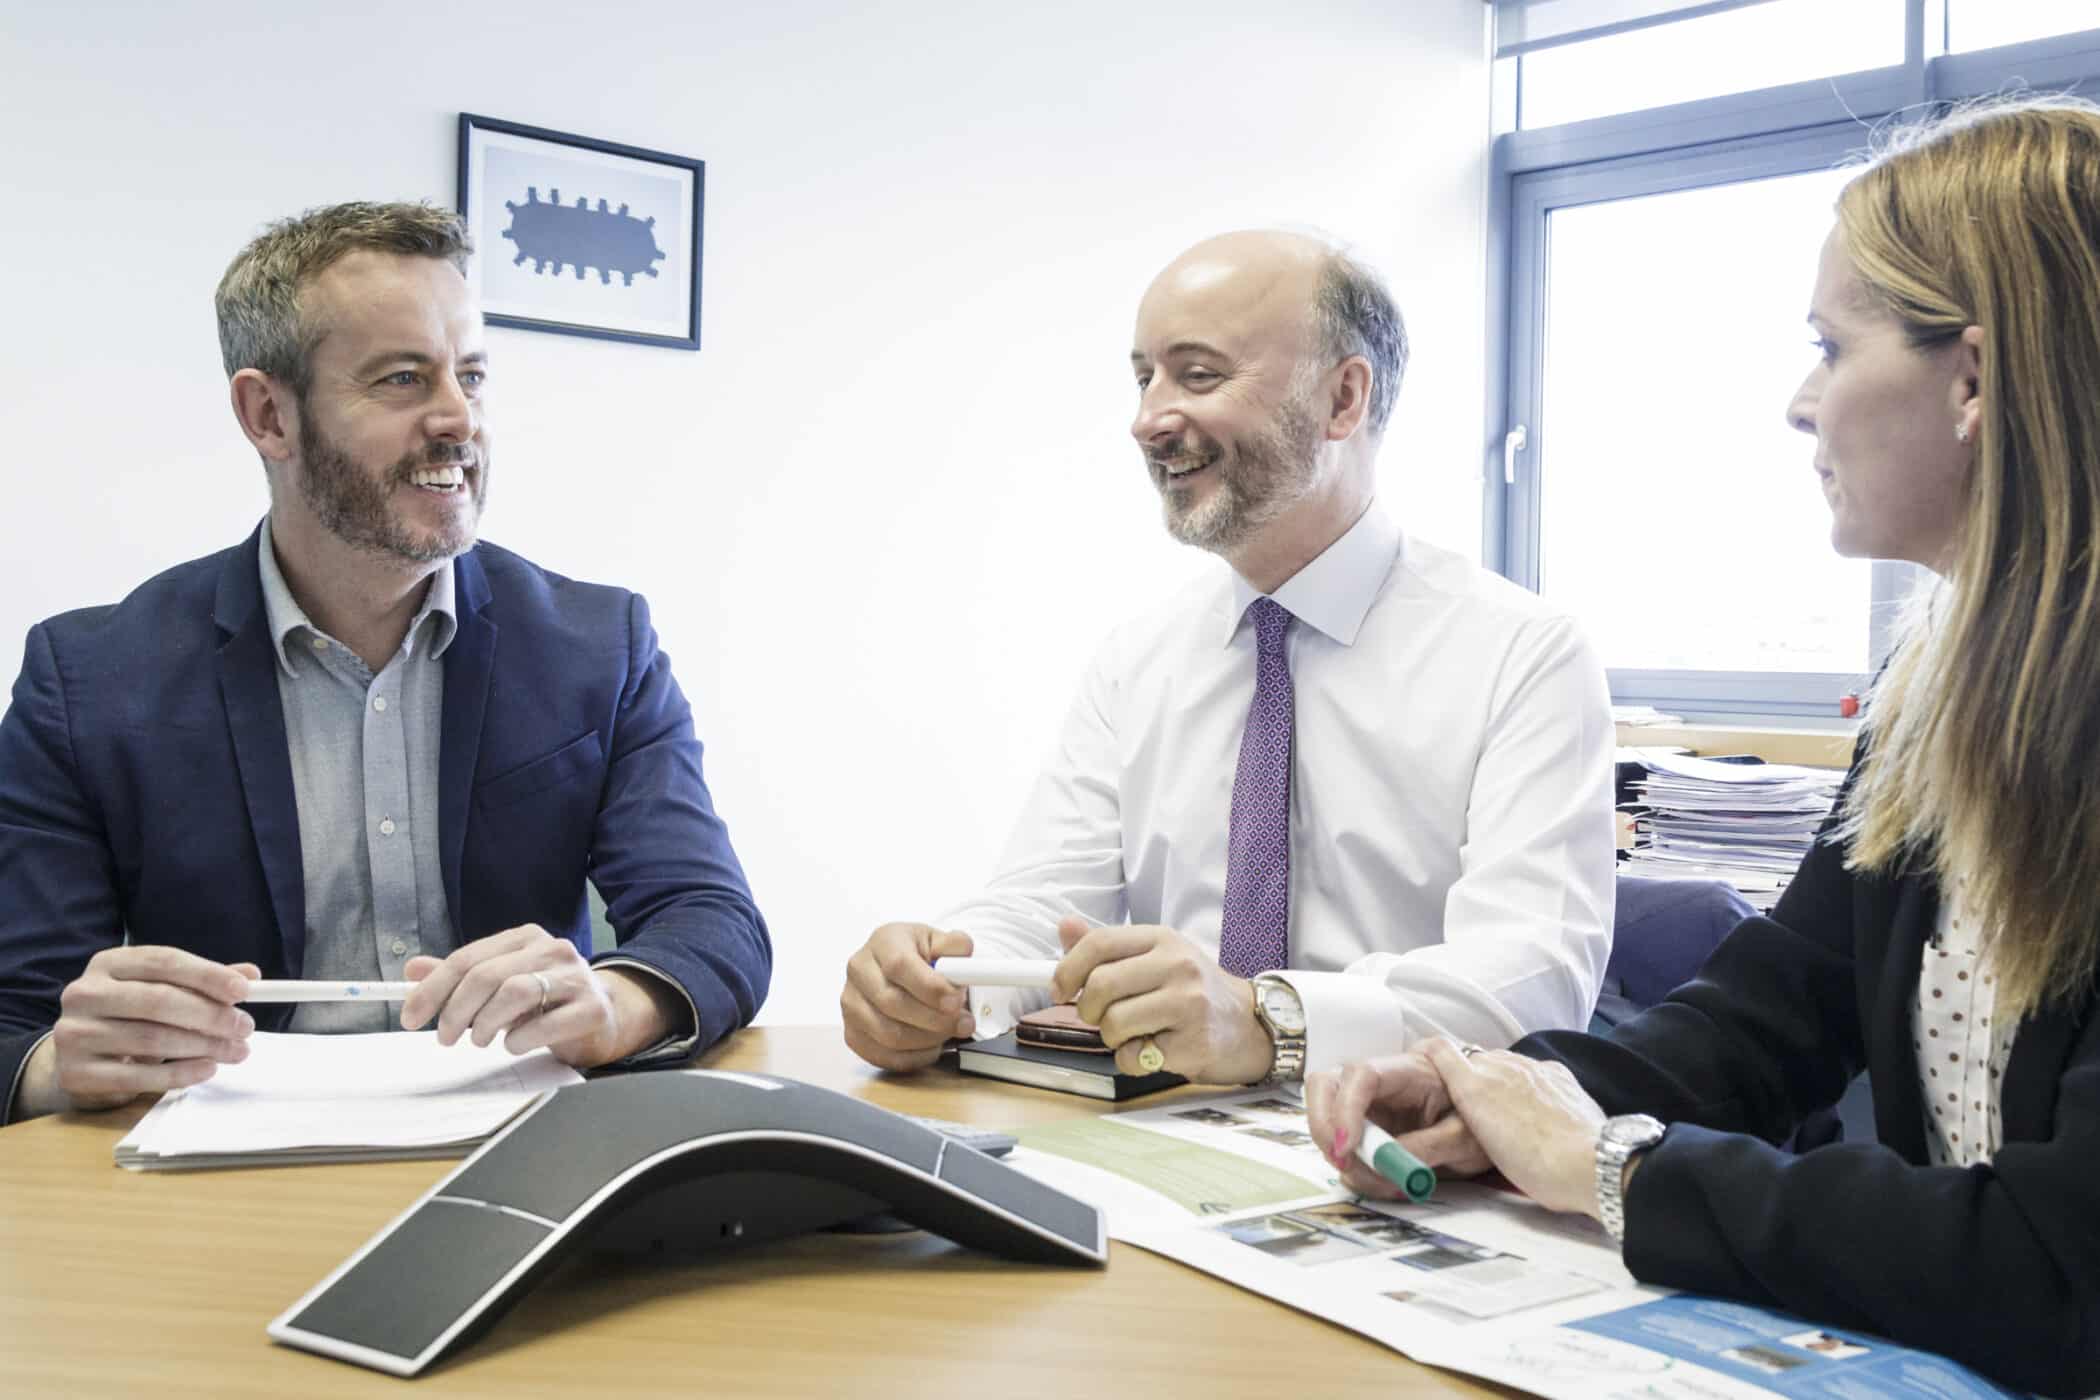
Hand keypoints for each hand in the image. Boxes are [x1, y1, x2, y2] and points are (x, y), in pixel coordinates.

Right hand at [21, 946, 258, 1116]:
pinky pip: (139, 1076)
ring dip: (203, 1046)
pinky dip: (181, 1073)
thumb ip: (202, 983)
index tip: (245, 990)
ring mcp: (75, 1033)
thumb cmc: (129, 1017)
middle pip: (158, 1000)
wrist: (79, 1058)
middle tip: (246, 1027)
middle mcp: (85, 993)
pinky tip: (208, 1069)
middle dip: (211, 1015)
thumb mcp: (161, 991)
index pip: (164, 961)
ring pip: (152, 1038)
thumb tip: (251, 975)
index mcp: (108, 963)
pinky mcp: (77, 1072)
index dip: (207, 975)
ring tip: (236, 1051)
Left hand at [401, 925, 663, 1068]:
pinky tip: (514, 1045)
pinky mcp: (591, 1008)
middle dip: (454, 1011)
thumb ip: (461, 977)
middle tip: (444, 1037)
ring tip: (480, 1040)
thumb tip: (412, 970)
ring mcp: (575, 977)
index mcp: (526, 939)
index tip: (410, 1016)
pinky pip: (543, 1024)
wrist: (607, 1015)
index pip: (468, 958)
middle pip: (486, 975)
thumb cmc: (548, 1001)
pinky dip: (518, 1040)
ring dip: (485, 1024)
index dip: (432, 989)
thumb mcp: (502, 984)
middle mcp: (552, 950)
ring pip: (514, 993)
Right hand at [841, 922, 974, 1070]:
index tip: (955, 1001)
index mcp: (883, 942)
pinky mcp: (852, 1032)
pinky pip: (883, 1055)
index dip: (929, 988)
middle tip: (964, 1022)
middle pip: (892, 1003)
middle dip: (935, 1019)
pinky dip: (914, 1057)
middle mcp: (859, 970)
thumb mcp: (940, 941)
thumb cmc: (918, 955)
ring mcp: (851, 1003)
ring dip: (928, 1039)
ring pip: (888, 1034)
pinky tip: (932, 1046)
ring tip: (950, 1032)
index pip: (900, 965)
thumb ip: (955, 945)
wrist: (897, 968)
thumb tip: (965, 951)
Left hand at [1054, 916, 1268, 1083]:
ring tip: (1136, 1032)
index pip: (1100, 943)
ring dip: (1112, 1037)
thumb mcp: (1156, 958)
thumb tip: (1065, 927)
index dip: (1068, 968)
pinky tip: (1156, 1048)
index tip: (1058, 989)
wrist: (1249, 1025)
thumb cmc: (1192, 991)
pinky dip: (1132, 1060)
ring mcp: (1189, 1004)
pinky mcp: (1193, 1043)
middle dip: (1087, 1009)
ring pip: (1113, 1024)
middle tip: (1097, 1017)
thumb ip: (1109, 948)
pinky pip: (1133, 1057)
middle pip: (1100, 985)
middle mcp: (1177, 965)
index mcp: (1162, 939)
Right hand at [1307, 1049, 1491, 1198]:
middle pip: (1327, 1083)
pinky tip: (1379, 1179)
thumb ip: (1428, 1147)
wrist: (1497, 1129)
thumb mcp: (1465, 1139)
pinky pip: (1340, 1139)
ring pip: (1326, 1111)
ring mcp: (1370, 1103)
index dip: (1346, 1107)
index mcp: (1411, 1071)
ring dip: (1337, 1150)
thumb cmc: (1485, 1124)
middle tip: (1342, 1164)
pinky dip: (1350, 1163)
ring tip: (1376, 1181)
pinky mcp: (1367, 1125)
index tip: (1347, 1147)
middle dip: (1323, 1124)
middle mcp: (1382, 1081)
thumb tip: (1387, 1160)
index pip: (1363, 1074)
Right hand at [1417, 1039, 1607, 1217]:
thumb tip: (1456, 1100)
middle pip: (1474, 1057)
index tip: (1422, 1059)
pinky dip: (1528, 1081)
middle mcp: (1503, 1065)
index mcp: (1476, 1082)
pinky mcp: (1559, 1075)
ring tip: (1502, 1107)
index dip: (1429, 1053)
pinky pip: (1535, 1069)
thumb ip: (1466, 1110)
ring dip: (1498, 1077)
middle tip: (1468, 1102)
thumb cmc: (1534, 1164)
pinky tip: (1534, 1104)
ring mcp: (1534, 1067)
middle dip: (1467, 1073)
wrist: (1588, 1164)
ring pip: (1505, 1062)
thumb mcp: (1483, 1143)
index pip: (1441, 1049)